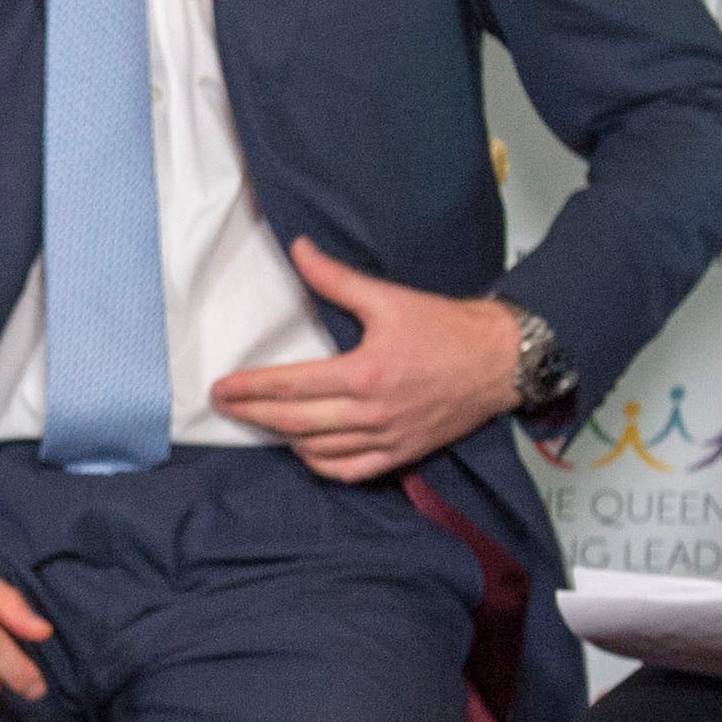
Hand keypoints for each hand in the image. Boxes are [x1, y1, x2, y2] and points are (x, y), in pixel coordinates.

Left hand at [206, 239, 521, 482]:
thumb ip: (336, 278)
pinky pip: (350, 472)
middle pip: (296, 423)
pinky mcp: (402, 455)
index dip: (251, 389)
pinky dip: (320, 464)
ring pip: (319, 451)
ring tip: (259, 421)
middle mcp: (373, 413)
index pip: (293, 386)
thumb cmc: (445, 327)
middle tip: (224, 405)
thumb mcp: (389, 297)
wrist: (499, 361)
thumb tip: (298, 249)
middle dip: (254, 414)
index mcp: (366, 373)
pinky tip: (303, 450)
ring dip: (283, 438)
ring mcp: (388, 439)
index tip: (222, 388)